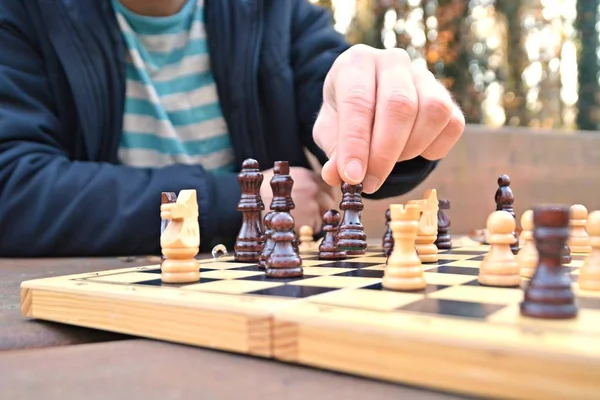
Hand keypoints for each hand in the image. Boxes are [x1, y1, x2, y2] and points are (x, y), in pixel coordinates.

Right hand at [260, 166, 335, 231]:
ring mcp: (313, 204)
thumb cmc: (267, 192)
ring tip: (301, 218)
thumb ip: (305, 181)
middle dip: (324, 206)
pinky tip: (297, 224)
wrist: (254, 205)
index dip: (325, 194)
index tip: (320, 200)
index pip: (328, 186)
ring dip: (317, 217)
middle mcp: (313, 188)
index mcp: (309, 176)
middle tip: (312, 212)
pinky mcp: (309, 220)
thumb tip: (322, 187)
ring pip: (324, 213)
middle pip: (329, 200)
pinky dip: (309, 227)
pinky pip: (317, 225)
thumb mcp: (286, 178)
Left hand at [313, 45, 464, 193]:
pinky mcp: (447, 96)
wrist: (368, 102)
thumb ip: (334, 152)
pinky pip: (453, 124)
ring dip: (411, 148)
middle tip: (370, 183)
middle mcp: (393, 62)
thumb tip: (337, 176)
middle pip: (400, 105)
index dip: (356, 143)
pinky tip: (413, 153)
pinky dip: (434, 149)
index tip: (353, 177)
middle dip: (384, 153)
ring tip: (390, 161)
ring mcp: (424, 76)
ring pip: (432, 112)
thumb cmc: (345, 116)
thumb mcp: (329, 131)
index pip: (358, 101)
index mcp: (357, 63)